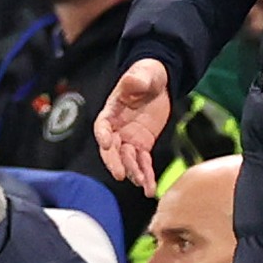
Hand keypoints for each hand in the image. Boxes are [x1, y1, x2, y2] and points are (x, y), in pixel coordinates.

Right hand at [94, 58, 171, 194]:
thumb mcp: (143, 73)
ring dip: (134, 173)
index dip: (103, 135)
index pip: (102, 126)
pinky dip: (146, 175)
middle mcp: (116, 129)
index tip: (107, 143)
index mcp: (111, 111)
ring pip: (128, 160)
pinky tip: (150, 188)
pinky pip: (143, 163)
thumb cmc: (146, 75)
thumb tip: (132, 80)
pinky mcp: (142, 145)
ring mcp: (129, 139)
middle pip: (112, 149)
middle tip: (120, 173)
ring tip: (142, 184)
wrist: (159, 82)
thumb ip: (136, 78)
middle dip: (115, 162)